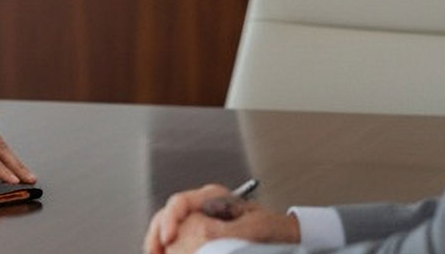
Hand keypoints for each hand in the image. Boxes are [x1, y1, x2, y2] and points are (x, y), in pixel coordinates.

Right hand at [143, 184, 295, 253]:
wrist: (289, 239)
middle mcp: (204, 209)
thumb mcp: (250, 227)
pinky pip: (181, 242)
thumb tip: (198, 233)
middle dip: (157, 233)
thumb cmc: (275, 228)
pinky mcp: (203, 239)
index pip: (180, 202)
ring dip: (161, 243)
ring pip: (171, 230)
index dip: (169, 218)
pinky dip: (172, 249)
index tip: (168, 236)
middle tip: (155, 250)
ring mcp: (202, 224)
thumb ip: (223, 229)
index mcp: (213, 197)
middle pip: (169, 216)